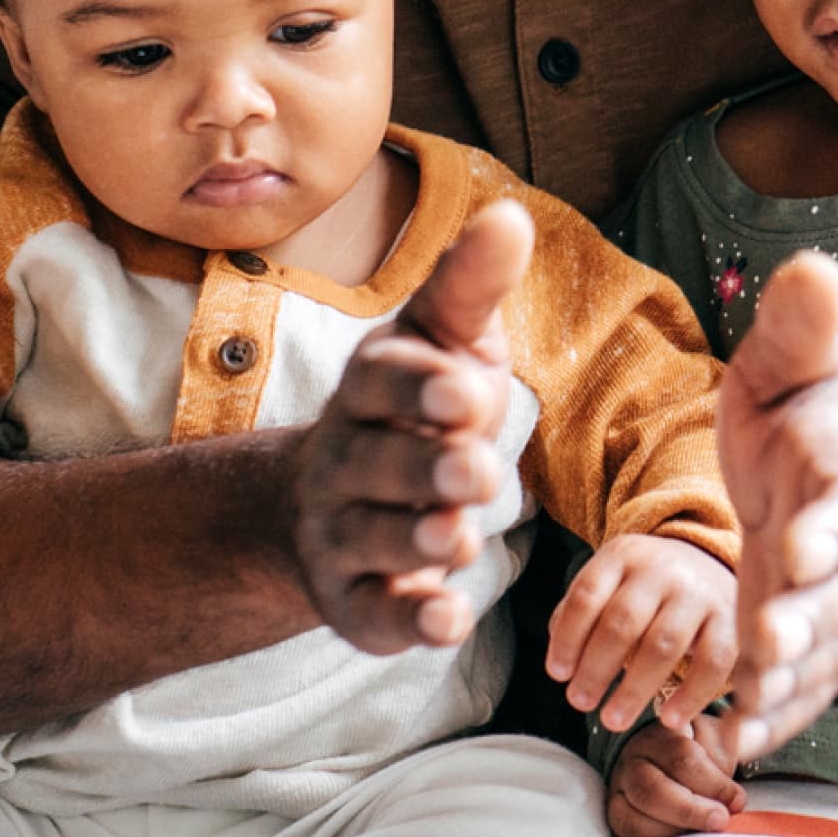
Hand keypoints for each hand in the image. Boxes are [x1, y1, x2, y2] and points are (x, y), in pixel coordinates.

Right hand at [287, 199, 532, 654]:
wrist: (327, 501)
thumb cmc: (413, 406)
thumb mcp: (441, 340)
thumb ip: (471, 287)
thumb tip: (510, 216)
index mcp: (371, 388)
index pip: (384, 380)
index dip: (422, 387)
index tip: (468, 391)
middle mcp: (346, 459)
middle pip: (380, 464)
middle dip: (427, 467)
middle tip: (476, 471)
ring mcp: (343, 531)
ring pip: (377, 539)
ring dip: (421, 538)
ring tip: (461, 539)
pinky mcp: (354, 599)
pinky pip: (376, 616)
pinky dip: (410, 620)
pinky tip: (447, 618)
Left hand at [545, 533, 737, 731]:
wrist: (710, 561)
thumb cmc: (646, 586)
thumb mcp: (611, 581)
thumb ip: (582, 614)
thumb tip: (562, 663)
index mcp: (623, 556)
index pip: (587, 595)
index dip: (569, 638)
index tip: (557, 674)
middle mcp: (661, 571)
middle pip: (622, 621)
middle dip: (596, 668)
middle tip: (579, 702)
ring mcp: (698, 594)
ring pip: (663, 644)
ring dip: (634, 688)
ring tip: (612, 720)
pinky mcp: (731, 620)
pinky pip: (713, 662)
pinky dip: (691, 695)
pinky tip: (669, 719)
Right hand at [606, 714, 746, 836]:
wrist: (676, 774)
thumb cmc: (704, 760)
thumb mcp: (720, 744)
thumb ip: (735, 748)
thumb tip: (743, 777)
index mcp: (658, 739)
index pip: (681, 758)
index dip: (713, 783)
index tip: (738, 801)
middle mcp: (630, 767)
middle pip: (649, 791)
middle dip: (689, 812)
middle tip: (720, 821)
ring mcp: (617, 799)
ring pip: (629, 821)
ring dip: (671, 836)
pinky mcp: (615, 830)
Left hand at [715, 252, 837, 762]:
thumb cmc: (804, 420)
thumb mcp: (795, 365)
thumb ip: (800, 328)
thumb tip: (812, 265)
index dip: (831, 529)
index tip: (805, 547)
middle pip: (835, 594)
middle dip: (804, 617)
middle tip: (770, 637)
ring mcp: (832, 610)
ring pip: (817, 653)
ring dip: (784, 682)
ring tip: (746, 712)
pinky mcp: (805, 648)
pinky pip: (797, 689)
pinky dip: (772, 716)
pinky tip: (734, 743)